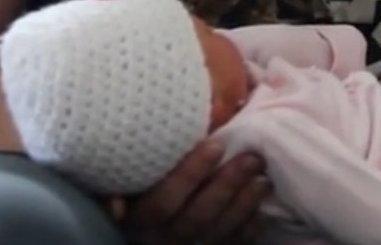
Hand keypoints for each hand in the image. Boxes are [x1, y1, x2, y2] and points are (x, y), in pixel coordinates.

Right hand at [112, 142, 270, 244]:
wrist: (162, 220)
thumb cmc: (146, 182)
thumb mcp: (132, 178)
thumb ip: (131, 174)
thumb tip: (117, 206)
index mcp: (139, 218)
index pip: (162, 202)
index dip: (190, 174)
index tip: (217, 145)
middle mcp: (162, 239)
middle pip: (196, 217)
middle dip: (226, 185)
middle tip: (252, 157)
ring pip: (218, 232)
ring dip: (244, 203)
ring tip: (262, 176)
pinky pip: (233, 243)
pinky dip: (249, 224)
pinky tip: (261, 203)